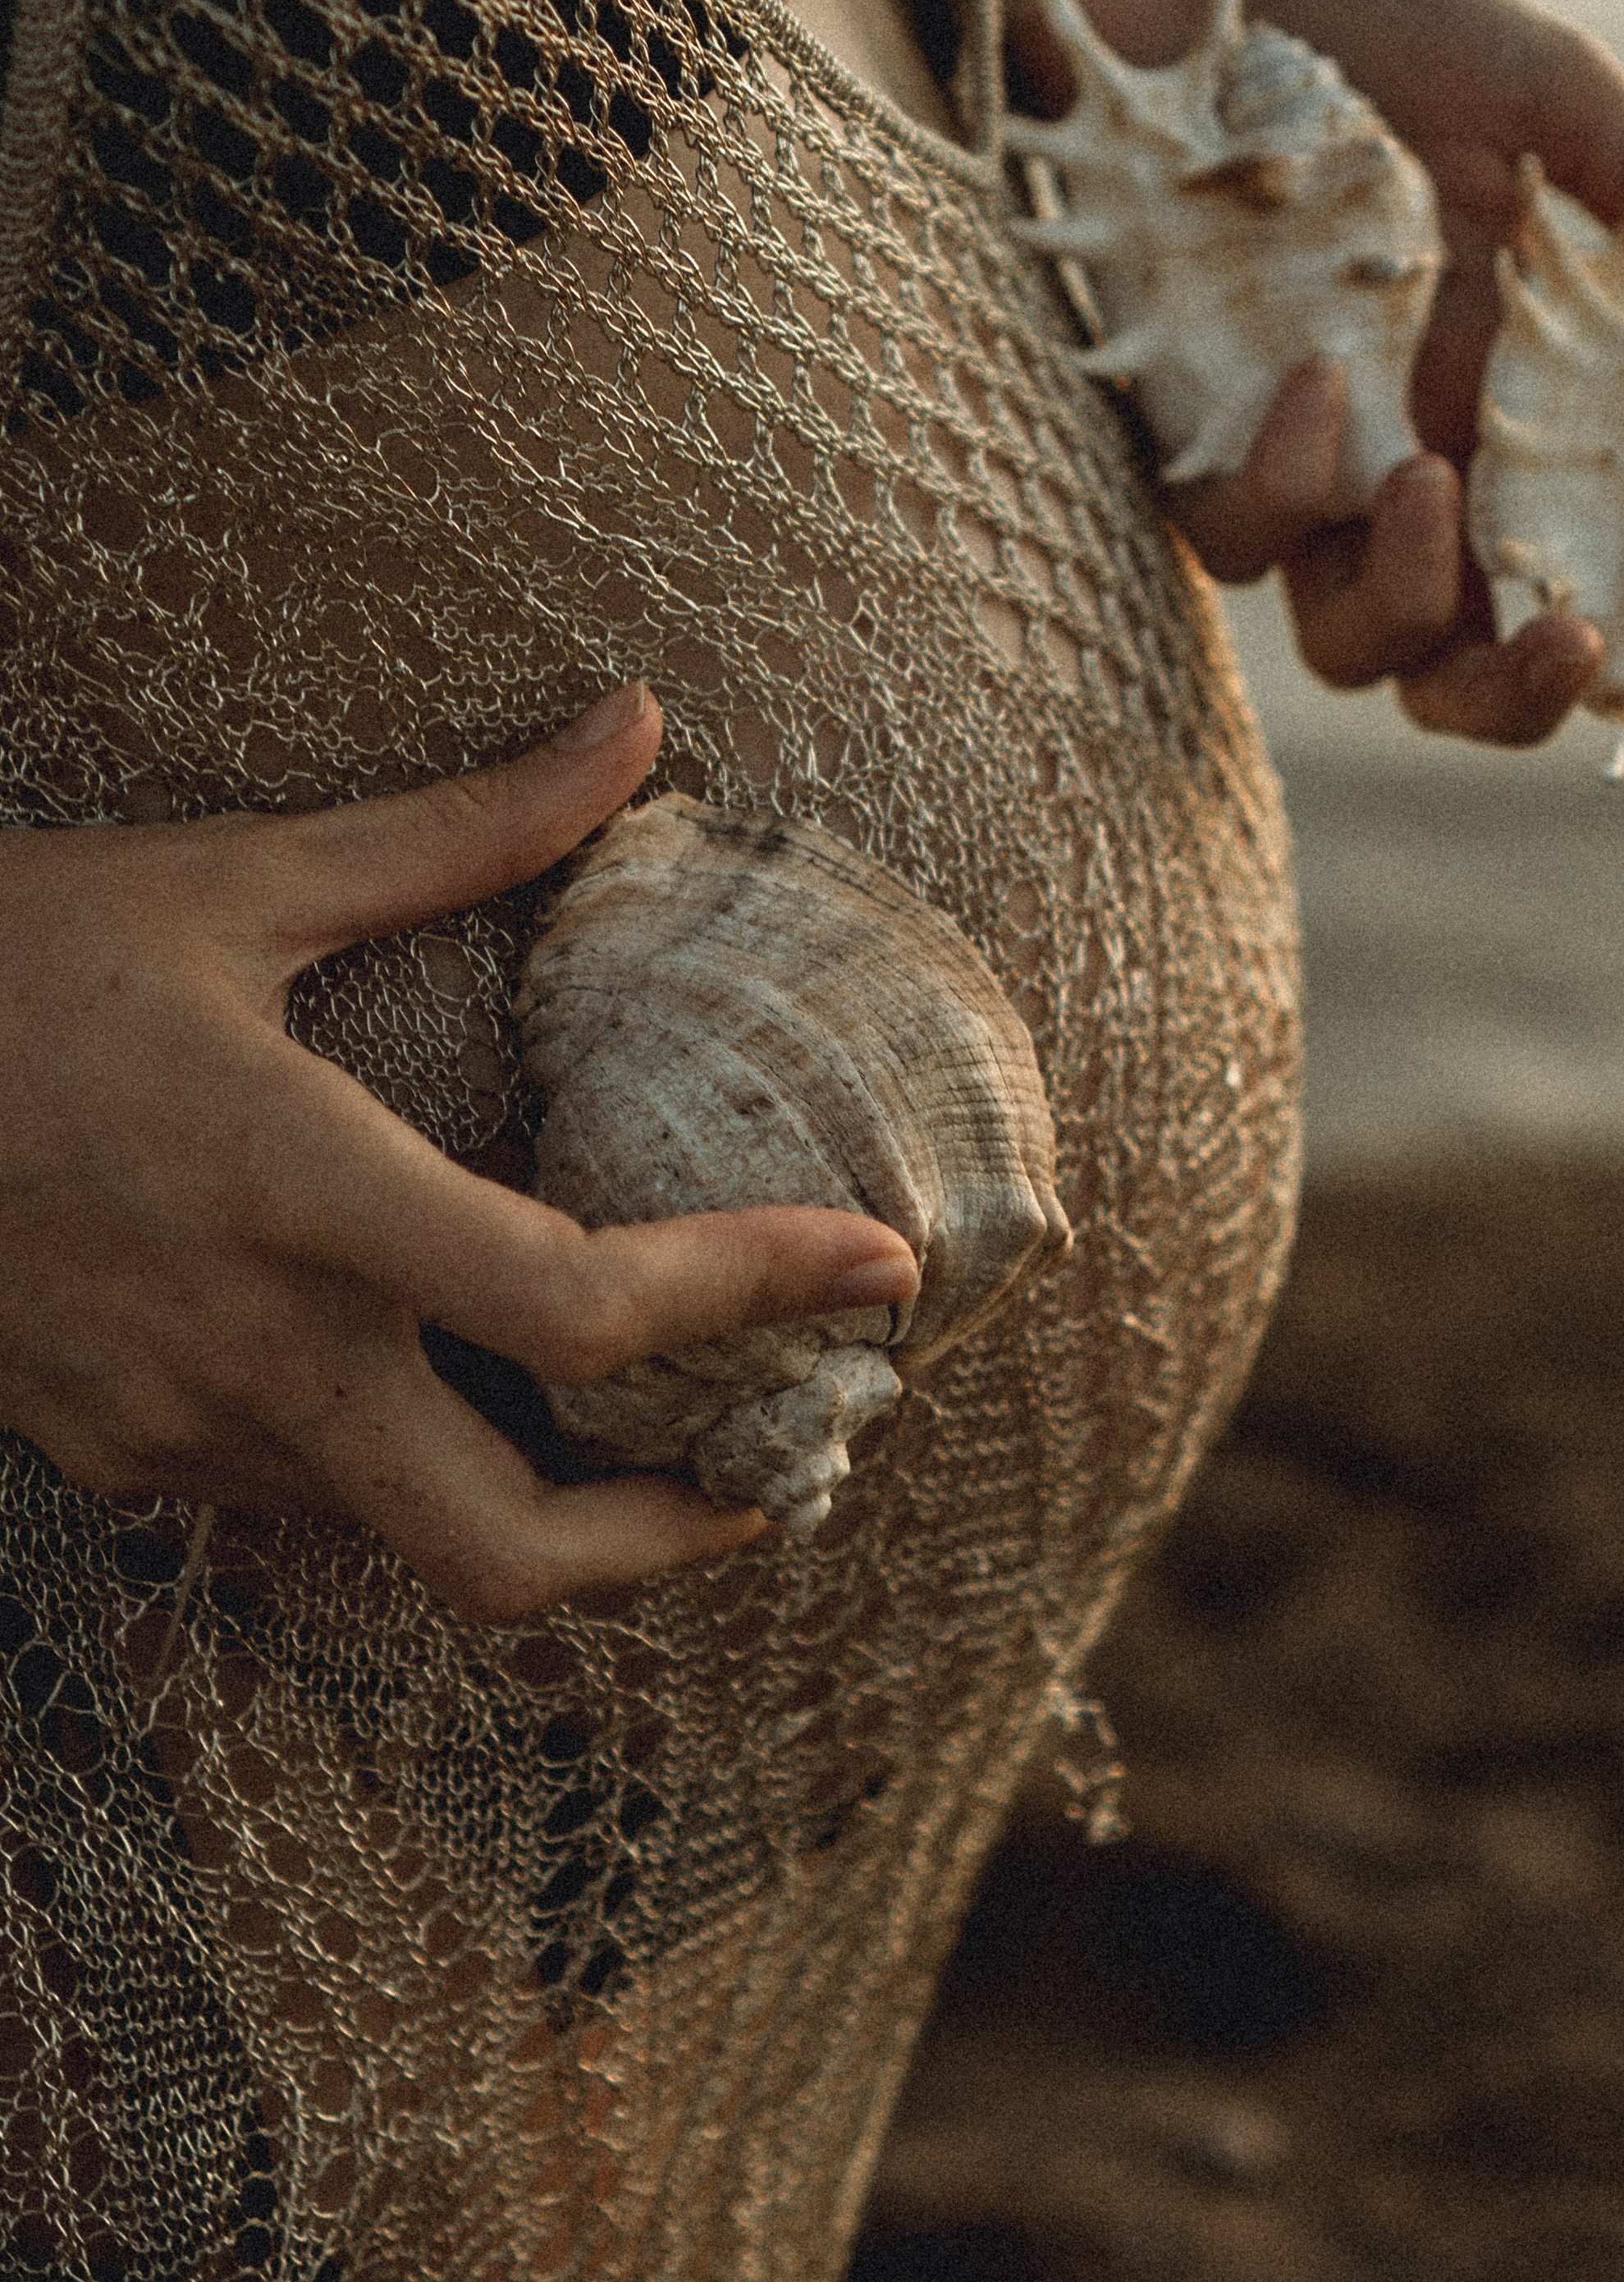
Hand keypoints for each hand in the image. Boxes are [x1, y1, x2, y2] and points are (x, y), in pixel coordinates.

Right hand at [0, 685, 918, 1620]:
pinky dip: (414, 1462)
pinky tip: (451, 1371)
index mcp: (293, 1190)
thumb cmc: (6, 957)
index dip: (754, 1294)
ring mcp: (171, 1431)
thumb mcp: (236, 880)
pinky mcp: (117, 1457)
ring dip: (547, 1498)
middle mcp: (246, 1350)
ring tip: (653, 1414)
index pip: (574, 1304)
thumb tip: (638, 725)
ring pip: (410, 1537)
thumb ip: (461, 828)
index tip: (879, 1269)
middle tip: (782, 1466)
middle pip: (510, 1556)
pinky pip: (309, 1500)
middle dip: (675, 1544)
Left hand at [1001, 0, 1623, 745]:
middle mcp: (1410, 471)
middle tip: (1573, 638)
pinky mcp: (1187, 446)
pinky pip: (1238, 535)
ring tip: (1424, 479)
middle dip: (1521, 697)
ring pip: (1348, 643)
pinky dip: (1285, 479)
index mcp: (1518, 418)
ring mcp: (1298, 472)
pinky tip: (1317, 376)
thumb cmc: (1367, 30)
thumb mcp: (1551, 97)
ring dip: (1407, 599)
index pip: (1587, 586)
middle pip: (1460, 672)